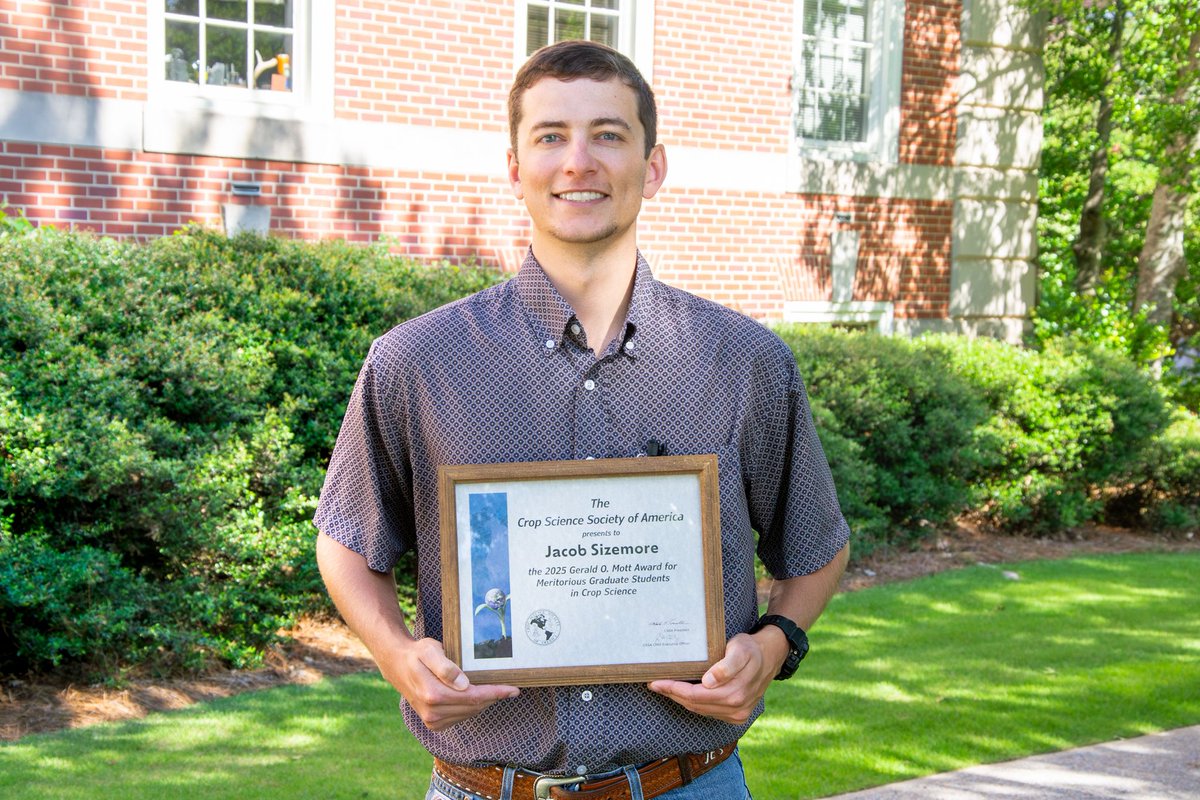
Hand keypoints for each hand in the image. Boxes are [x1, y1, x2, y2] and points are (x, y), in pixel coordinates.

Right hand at [380, 637, 518, 730]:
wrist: (398, 665)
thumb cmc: (417, 654)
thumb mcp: (430, 651)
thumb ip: (446, 667)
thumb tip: (464, 684)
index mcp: (433, 695)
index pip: (473, 697)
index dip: (495, 693)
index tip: (513, 689)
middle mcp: (433, 712)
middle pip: (474, 707)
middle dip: (493, 697)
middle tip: (509, 687)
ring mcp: (433, 721)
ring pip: (469, 713)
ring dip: (483, 702)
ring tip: (493, 689)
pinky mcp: (434, 724)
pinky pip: (461, 717)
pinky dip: (472, 707)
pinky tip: (475, 695)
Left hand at [647, 631, 782, 723]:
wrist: (769, 657)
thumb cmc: (751, 649)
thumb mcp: (740, 650)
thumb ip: (727, 666)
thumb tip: (709, 682)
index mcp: (735, 694)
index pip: (696, 696)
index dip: (675, 690)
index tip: (657, 682)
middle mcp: (736, 709)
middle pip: (695, 705)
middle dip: (673, 695)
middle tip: (655, 684)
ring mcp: (737, 714)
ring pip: (700, 710)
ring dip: (681, 700)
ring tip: (664, 688)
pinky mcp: (736, 715)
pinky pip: (708, 712)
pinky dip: (694, 704)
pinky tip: (683, 694)